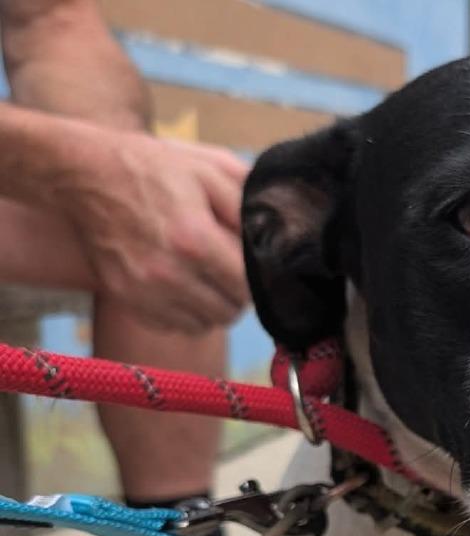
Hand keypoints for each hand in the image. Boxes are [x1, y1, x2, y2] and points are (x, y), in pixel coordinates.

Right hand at [54, 125, 249, 333]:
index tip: (251, 263)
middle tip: (230, 270)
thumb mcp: (209, 170)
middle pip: (230, 310)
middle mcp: (169, 272)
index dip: (257, 278)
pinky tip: (183, 285)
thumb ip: (247, 204)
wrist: (84, 174)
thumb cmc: (154, 168)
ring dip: (214, 306)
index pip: (248, 286)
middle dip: (238, 293)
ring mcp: (144, 291)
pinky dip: (187, 313)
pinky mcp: (127, 299)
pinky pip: (176, 326)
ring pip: (206, 323)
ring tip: (207, 277)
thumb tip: (278, 235)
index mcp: (194, 239)